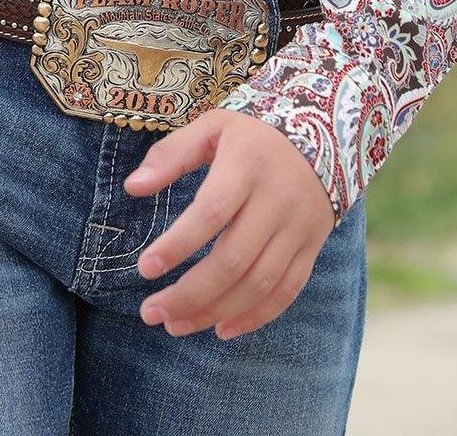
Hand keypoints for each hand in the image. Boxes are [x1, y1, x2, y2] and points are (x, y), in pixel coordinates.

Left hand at [124, 108, 334, 339]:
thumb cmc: (253, 133)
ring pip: (258, 283)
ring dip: (215, 311)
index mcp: (247, 165)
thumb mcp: (212, 126)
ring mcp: (298, 227)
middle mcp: (276, 200)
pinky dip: (255, 317)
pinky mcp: (312, 246)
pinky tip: (222, 329)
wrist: (324, 133)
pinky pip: (286, 291)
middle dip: (189, 293)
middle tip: (151, 312)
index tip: (145, 268)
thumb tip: (132, 187)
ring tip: (175, 325)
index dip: (178, 244)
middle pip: (233, 259)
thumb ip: (171, 154)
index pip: (211, 213)